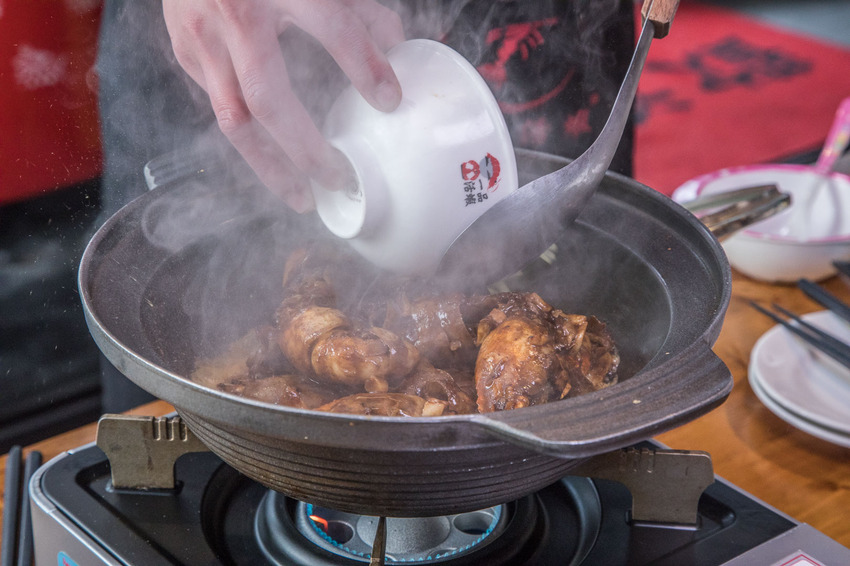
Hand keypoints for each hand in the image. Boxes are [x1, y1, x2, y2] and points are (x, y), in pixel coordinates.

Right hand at [162, 0, 403, 210]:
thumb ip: (357, 5)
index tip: (391, 101)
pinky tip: (272, 157)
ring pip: (234, 119)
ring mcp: (201, 34)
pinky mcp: (184, 48)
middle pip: (268, 100)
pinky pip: (219, 104)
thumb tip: (396, 43)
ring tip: (301, 196)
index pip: (331, 27)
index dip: (365, 66)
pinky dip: (249, 136)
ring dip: (269, 166)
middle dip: (306, 149)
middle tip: (339, 179)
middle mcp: (234, 12)